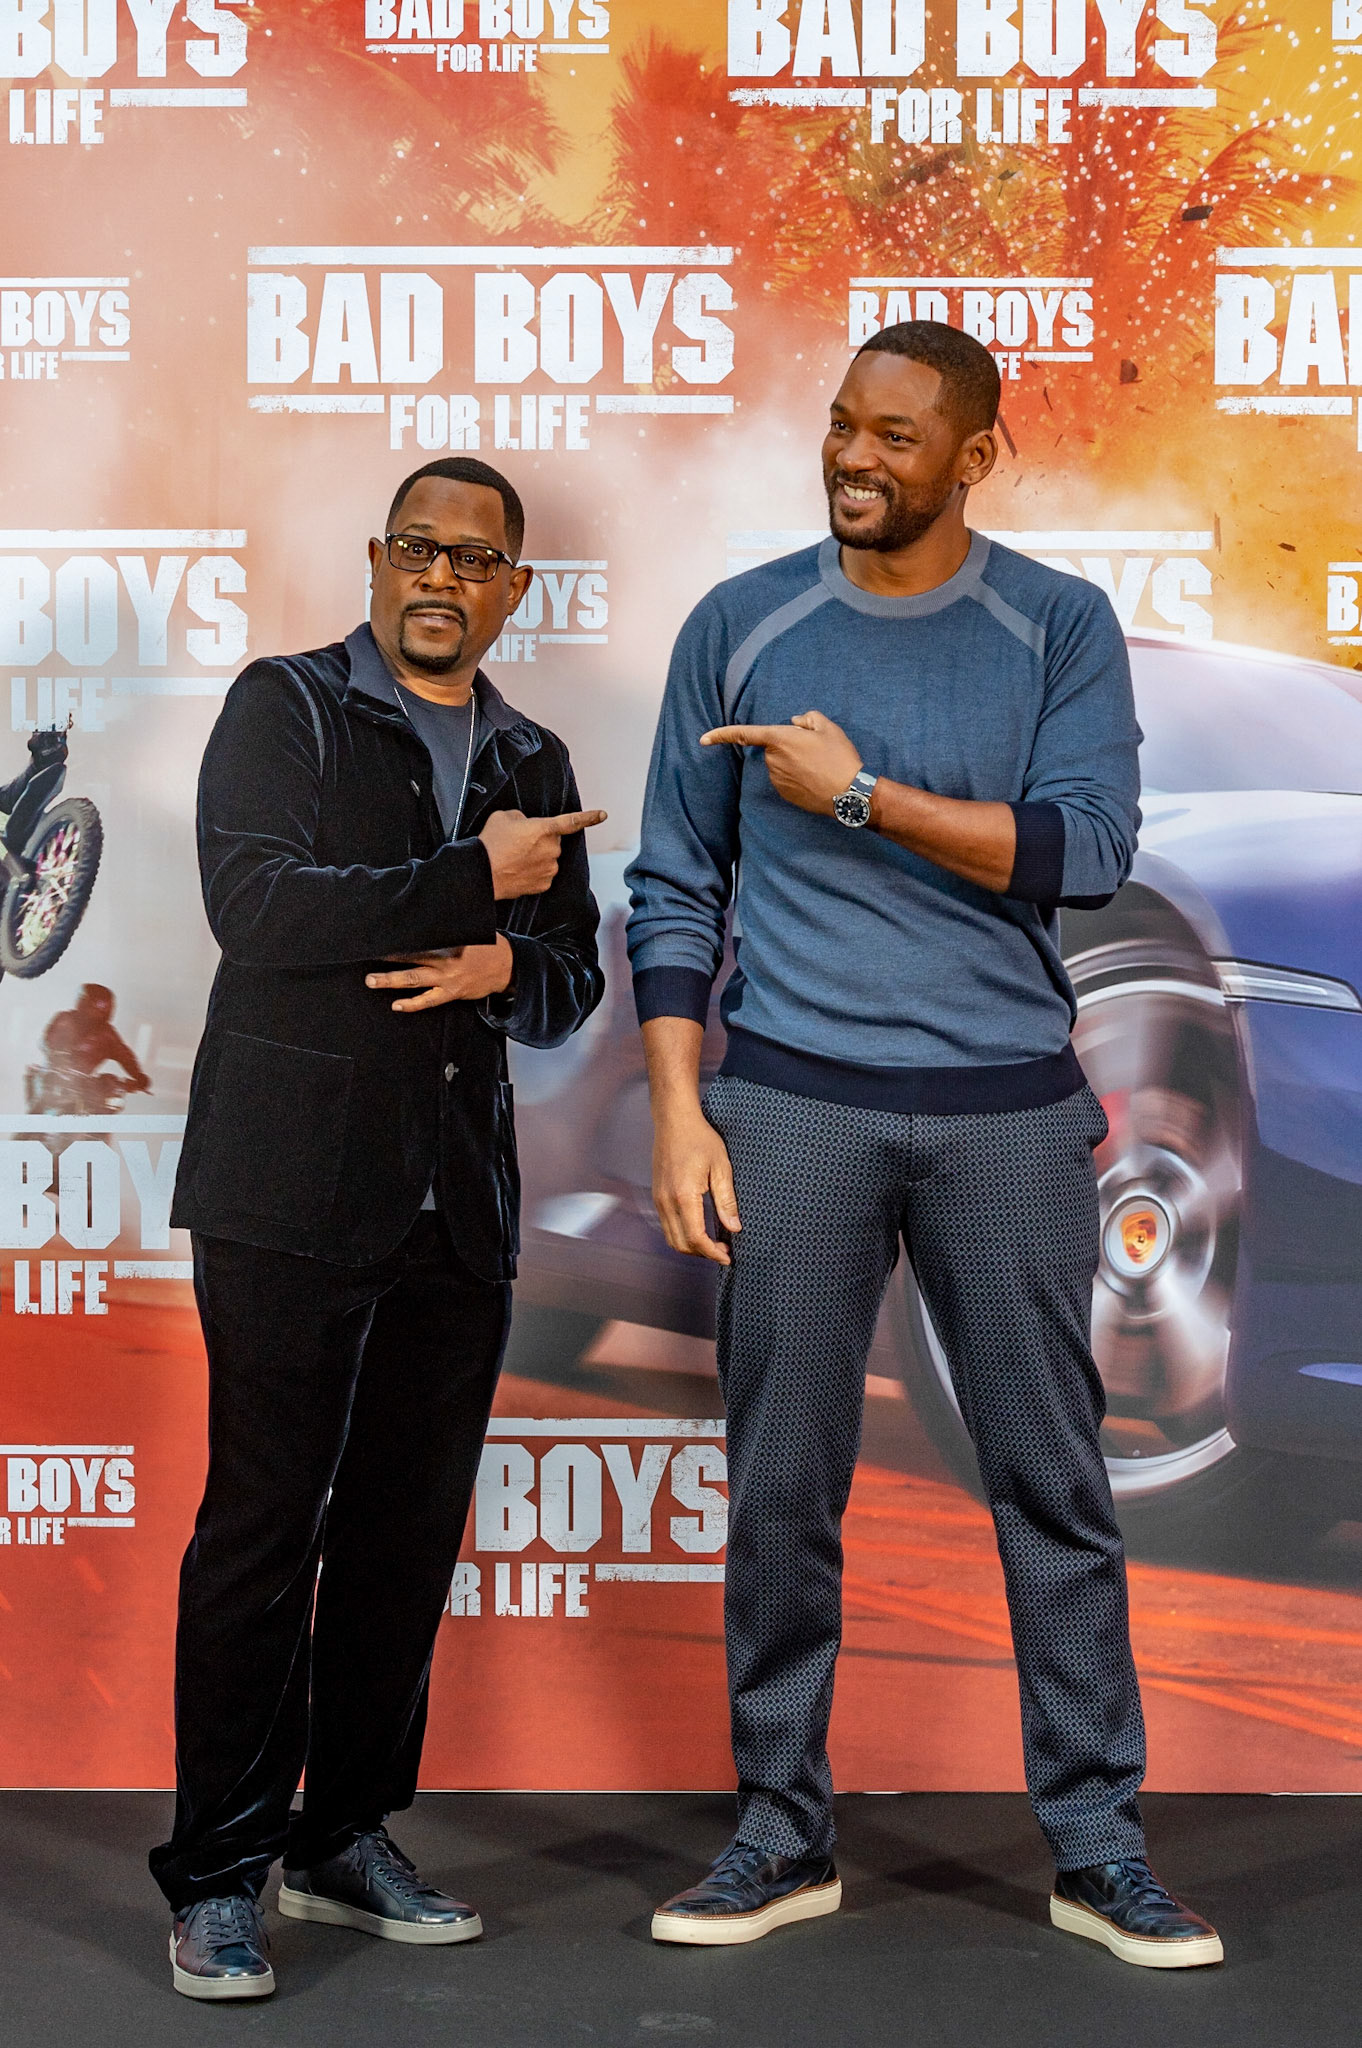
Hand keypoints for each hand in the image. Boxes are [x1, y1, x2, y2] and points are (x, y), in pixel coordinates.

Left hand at [367, 935, 513, 1011]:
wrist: (507, 966)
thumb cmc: (487, 946)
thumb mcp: (468, 933)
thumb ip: (448, 932)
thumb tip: (429, 923)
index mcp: (448, 942)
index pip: (418, 939)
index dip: (398, 939)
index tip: (381, 936)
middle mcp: (445, 960)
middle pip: (410, 959)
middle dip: (387, 959)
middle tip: (366, 958)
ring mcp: (447, 978)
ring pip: (414, 980)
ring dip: (391, 981)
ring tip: (372, 981)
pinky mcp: (452, 992)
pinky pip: (428, 1000)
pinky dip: (412, 1003)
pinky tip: (397, 1005)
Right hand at [479, 806, 606, 899]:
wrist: (482, 873)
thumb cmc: (490, 843)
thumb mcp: (503, 817)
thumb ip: (522, 818)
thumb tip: (526, 825)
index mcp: (545, 829)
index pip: (572, 821)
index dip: (589, 817)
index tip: (603, 815)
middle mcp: (552, 849)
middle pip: (553, 841)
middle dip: (541, 840)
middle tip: (518, 843)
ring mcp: (549, 868)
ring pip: (549, 858)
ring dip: (537, 857)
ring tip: (514, 857)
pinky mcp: (543, 884)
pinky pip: (543, 874)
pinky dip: (534, 872)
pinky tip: (517, 870)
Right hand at [651, 1104, 740, 1265]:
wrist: (674, 1121)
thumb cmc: (699, 1139)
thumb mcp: (721, 1167)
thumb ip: (726, 1200)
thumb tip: (734, 1227)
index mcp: (684, 1196)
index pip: (695, 1238)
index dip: (712, 1252)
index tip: (727, 1256)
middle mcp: (666, 1201)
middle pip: (681, 1244)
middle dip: (702, 1253)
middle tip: (724, 1250)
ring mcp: (658, 1199)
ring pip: (671, 1238)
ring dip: (691, 1246)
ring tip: (713, 1242)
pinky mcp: (657, 1196)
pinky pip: (667, 1225)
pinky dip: (682, 1235)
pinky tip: (699, 1228)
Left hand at [700, 709, 861, 815]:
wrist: (848, 793)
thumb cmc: (839, 757)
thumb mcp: (828, 727)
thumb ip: (807, 718)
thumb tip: (795, 723)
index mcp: (780, 739)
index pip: (744, 734)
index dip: (721, 735)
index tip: (703, 739)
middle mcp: (773, 760)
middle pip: (774, 747)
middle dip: (788, 744)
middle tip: (815, 748)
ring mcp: (777, 779)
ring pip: (780, 763)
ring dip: (794, 761)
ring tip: (819, 764)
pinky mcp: (784, 793)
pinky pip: (785, 778)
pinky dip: (797, 776)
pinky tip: (816, 778)